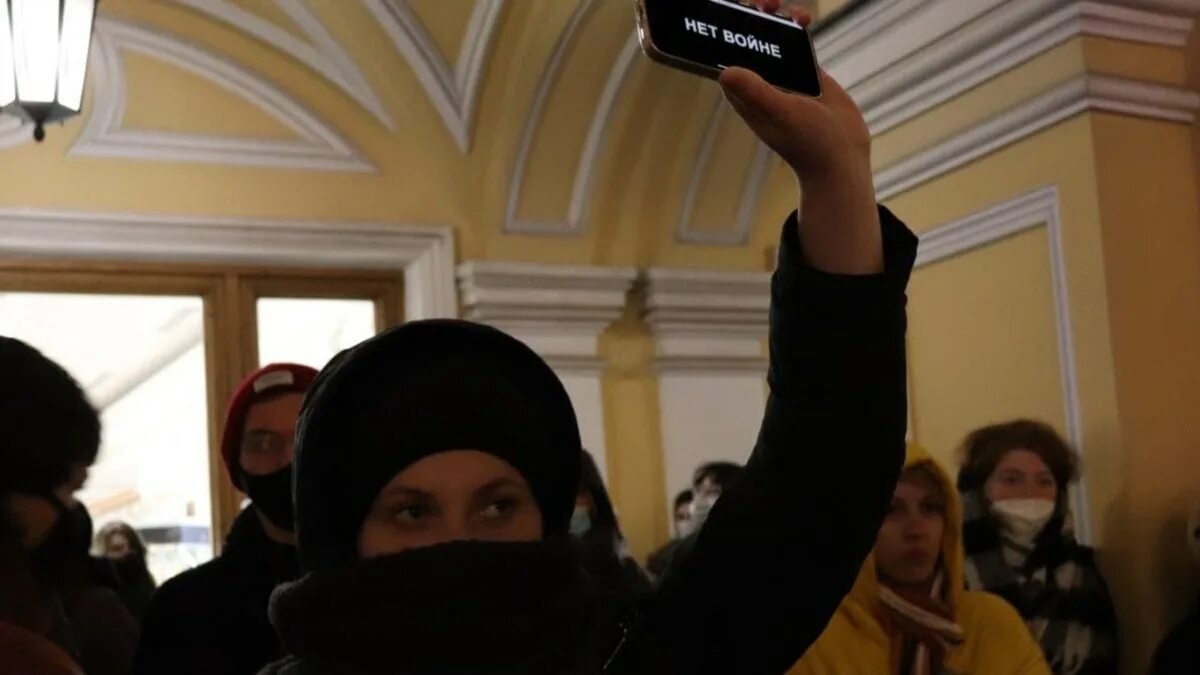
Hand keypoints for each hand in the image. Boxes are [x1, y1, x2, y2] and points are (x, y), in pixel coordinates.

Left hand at [720, 0, 882, 274]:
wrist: (843, 158)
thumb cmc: (810, 144)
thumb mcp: (783, 114)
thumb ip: (757, 93)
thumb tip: (725, 72)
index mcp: (745, 96)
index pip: (724, 59)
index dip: (722, 35)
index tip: (729, 13)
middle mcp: (759, 86)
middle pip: (747, 45)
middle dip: (750, 21)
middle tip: (762, 4)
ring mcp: (783, 79)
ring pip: (772, 41)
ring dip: (774, 20)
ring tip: (784, 9)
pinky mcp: (806, 75)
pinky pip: (796, 45)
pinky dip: (797, 29)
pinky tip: (803, 19)